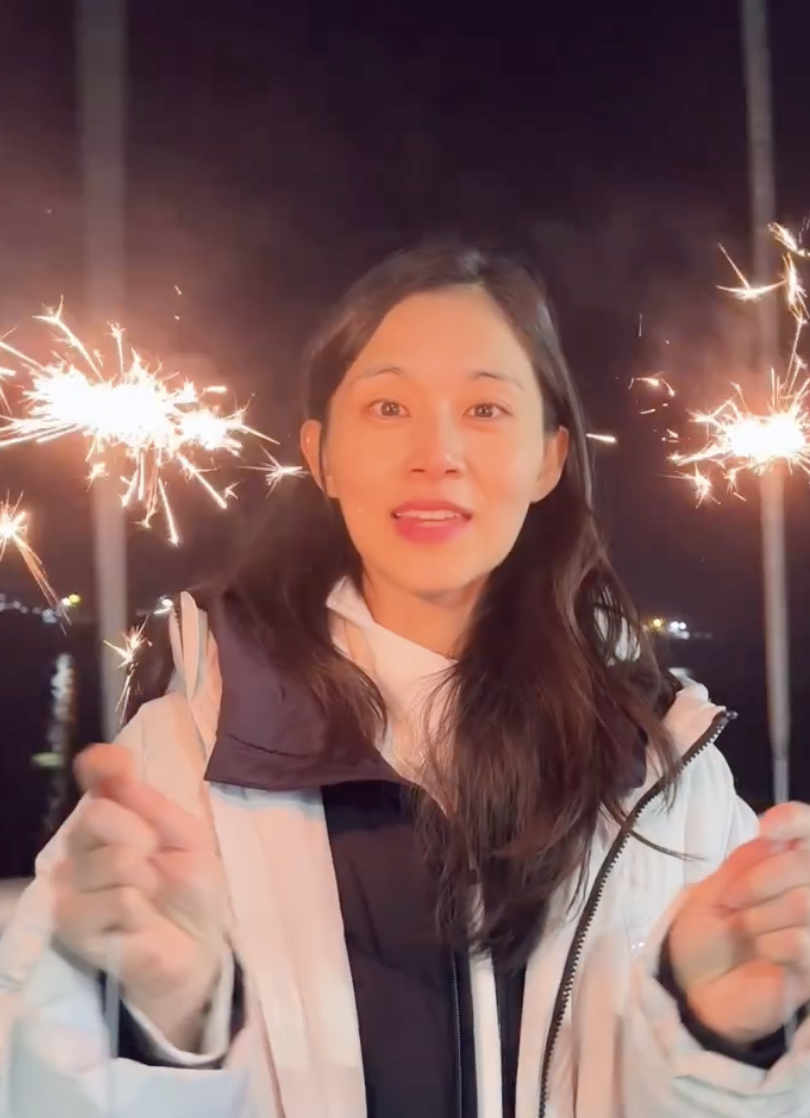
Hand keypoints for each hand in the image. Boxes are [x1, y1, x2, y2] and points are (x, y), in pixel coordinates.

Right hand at [53, 744, 227, 1050]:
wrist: (196, 951)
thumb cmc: (191, 893)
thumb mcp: (190, 841)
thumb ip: (153, 806)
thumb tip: (116, 769)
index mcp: (115, 818)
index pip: (95, 777)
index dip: (102, 765)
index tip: (116, 766)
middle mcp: (84, 846)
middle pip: (96, 816)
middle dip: (142, 836)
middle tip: (157, 861)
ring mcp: (73, 886)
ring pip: (110, 860)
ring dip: (146, 879)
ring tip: (151, 897)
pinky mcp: (72, 925)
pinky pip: (116, 900)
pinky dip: (139, 909)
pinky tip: (138, 922)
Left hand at [668, 802, 809, 1045]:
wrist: (694, 987)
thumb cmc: (706, 934)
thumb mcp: (715, 889)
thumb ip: (747, 861)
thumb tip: (774, 835)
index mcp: (785, 868)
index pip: (808, 828)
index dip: (795, 820)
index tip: (766, 828)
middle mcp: (807, 893)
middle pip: (807, 863)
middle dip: (761, 879)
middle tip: (731, 902)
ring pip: (806, 902)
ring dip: (762, 915)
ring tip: (746, 932)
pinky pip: (804, 942)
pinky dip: (776, 944)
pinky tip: (765, 954)